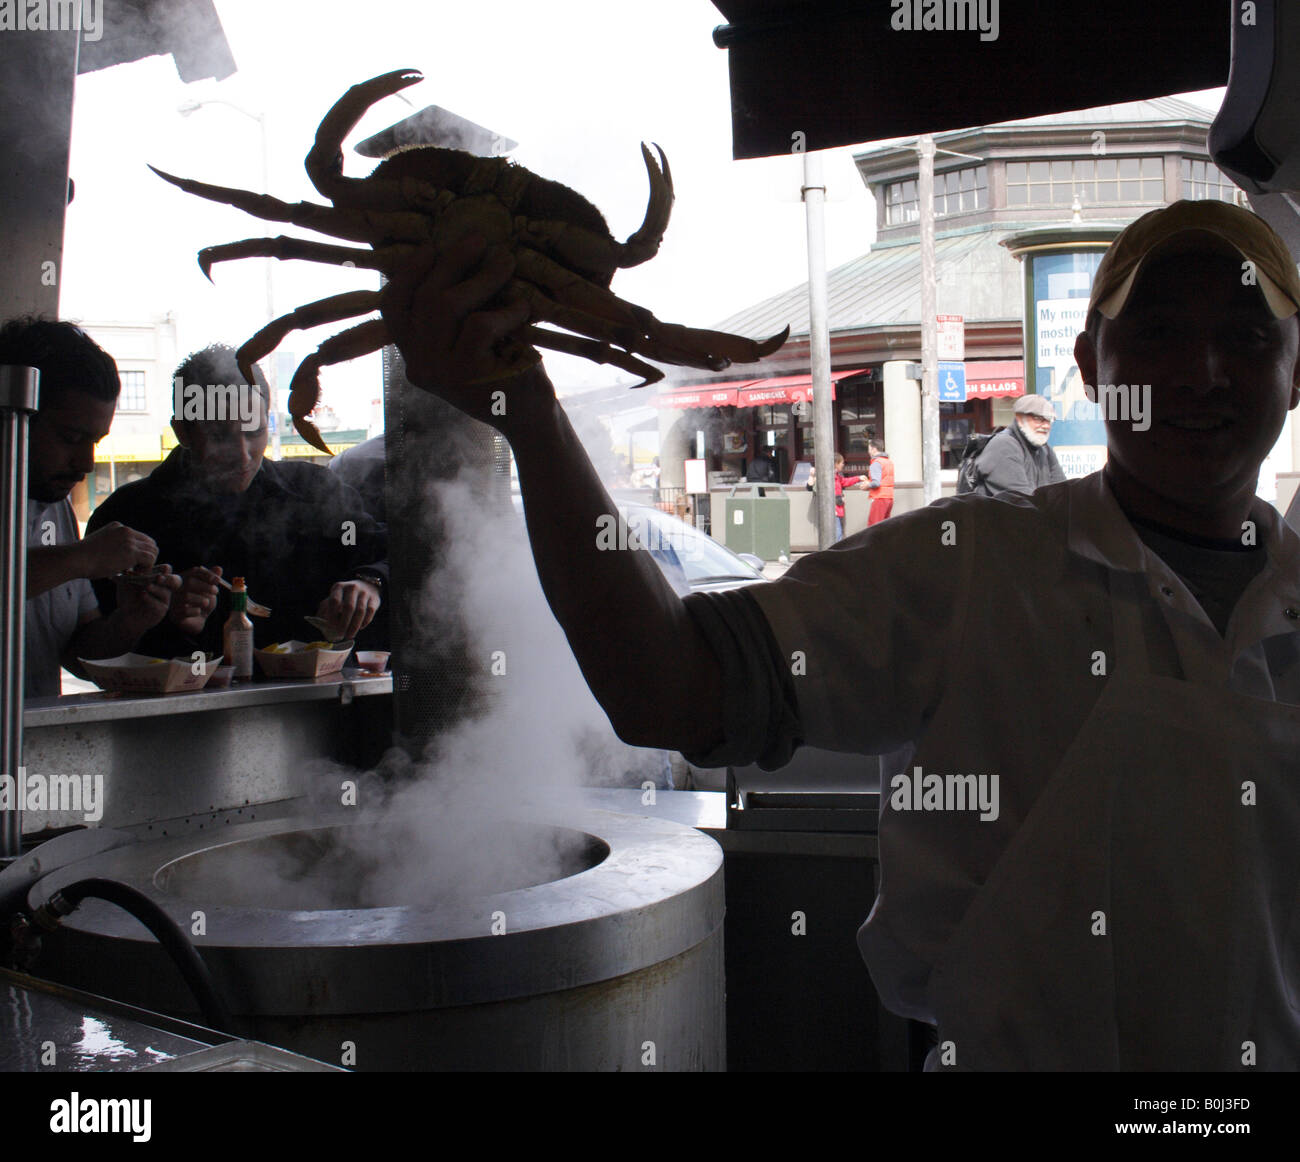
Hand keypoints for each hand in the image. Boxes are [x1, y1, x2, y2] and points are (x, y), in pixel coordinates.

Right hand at [78, 522, 159, 579]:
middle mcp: (126, 530)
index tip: (133, 564)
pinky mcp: (132, 551)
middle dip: (147, 557)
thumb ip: (112, 548)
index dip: (140, 552)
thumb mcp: (99, 546)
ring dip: (147, 564)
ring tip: (136, 573)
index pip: (140, 538)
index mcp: (118, 527)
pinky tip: (136, 575)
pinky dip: (146, 568)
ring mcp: (130, 540)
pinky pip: (150, 559)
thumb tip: (119, 560)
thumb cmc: (81, 558)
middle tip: (137, 570)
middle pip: (150, 543)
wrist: (75, 559)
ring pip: (153, 551)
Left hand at [114, 566, 181, 633]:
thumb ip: (131, 573)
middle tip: (158, 577)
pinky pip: (158, 604)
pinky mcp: (160, 611)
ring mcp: (163, 601)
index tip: (154, 566)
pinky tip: (142, 595)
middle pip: (175, 580)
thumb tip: (133, 564)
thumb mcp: (128, 582)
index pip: (167, 570)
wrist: (126, 615)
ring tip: (147, 586)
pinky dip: (149, 599)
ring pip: (165, 592)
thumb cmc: (128, 596)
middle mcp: (165, 589)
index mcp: (159, 579)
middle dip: (168, 578)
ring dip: (156, 589)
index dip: (164, 568)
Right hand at [168, 566, 222, 636]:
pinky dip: (194, 611)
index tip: (218, 580)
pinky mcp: (175, 614)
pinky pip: (184, 610)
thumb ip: (213, 579)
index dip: (207, 574)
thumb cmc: (203, 601)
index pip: (194, 571)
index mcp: (185, 579)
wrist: (199, 620)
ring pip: (186, 596)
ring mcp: (174, 601)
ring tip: (206, 602)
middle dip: (205, 586)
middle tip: (216, 591)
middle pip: (188, 581)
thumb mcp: (210, 590)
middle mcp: (177, 588)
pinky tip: (198, 612)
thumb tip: (219, 568)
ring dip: (200, 599)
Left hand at [315, 579, 380, 641]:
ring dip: (354, 626)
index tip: (331, 626)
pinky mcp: (374, 599)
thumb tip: (319, 622)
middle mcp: (352, 587)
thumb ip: (325, 608)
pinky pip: (370, 612)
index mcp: (339, 587)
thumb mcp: (334, 597)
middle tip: (341, 634)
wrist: (367, 586)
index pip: (335, 601)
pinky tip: (360, 627)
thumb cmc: (345, 596)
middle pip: (349, 607)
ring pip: (360, 611)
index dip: (332, 615)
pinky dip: (364, 622)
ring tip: (349, 635)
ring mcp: (365, 592)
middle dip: (344, 623)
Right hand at [380, 234, 545, 428]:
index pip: (392, 307)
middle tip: (480, 240)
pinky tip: (523, 308)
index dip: (408, 272)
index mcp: (414, 356)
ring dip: (481, 277)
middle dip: (452, 262)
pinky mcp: (469, 373)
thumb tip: (455, 252)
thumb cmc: (503, 370)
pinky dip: (506, 309)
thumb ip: (453, 311)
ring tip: (505, 262)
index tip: (431, 246)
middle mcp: (419, 365)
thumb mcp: (469, 341)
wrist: (530, 418)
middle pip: (423, 298)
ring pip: (447, 304)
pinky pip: (481, 324)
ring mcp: (441, 371)